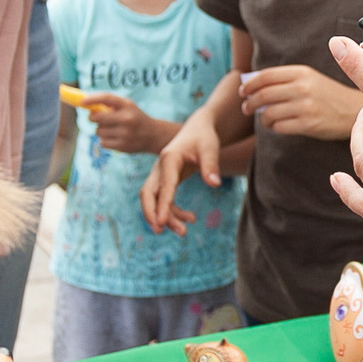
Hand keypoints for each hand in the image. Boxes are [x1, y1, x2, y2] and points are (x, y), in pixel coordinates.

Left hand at [79, 93, 177, 154]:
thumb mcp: (127, 106)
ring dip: (101, 130)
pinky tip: (114, 138)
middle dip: (93, 118)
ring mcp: (124, 134)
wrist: (153, 135)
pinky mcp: (122, 146)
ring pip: (98, 131)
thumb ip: (110, 104)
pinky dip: (105, 140)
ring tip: (112, 129)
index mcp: (128, 106)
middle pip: (97, 117)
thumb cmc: (135, 117)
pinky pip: (102, 142)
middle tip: (96, 118)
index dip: (92, 99)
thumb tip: (86, 103)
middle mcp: (126, 119)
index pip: (106, 98)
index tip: (82, 101)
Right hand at [140, 111, 224, 234]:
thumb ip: (211, 165)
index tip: (162, 223)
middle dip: (151, 213)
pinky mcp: (165, 181)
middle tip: (159, 231)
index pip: (164, 186)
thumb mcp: (210, 148)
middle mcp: (160, 168)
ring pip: (155, 200)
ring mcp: (160, 175)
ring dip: (166, 217)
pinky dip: (173, 212)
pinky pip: (164, 200)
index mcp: (169, 159)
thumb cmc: (204, 138)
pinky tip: (191, 218)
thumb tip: (214, 184)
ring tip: (184, 231)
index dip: (162, 205)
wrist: (197, 130)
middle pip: (147, 194)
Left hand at [239, 64, 360, 140]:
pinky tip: (277, 126)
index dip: (250, 84)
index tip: (243, 91)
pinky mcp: (309, 125)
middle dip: (250, 103)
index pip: (266, 76)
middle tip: (246, 108)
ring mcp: (306, 107)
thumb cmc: (327, 94)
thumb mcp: (310, 79)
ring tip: (264, 119)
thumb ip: (285, 80)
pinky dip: (274, 127)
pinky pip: (280, 127)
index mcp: (301, 72)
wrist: (355, 110)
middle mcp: (303, 88)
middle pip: (263, 95)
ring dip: (262, 118)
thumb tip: (253, 86)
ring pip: (269, 113)